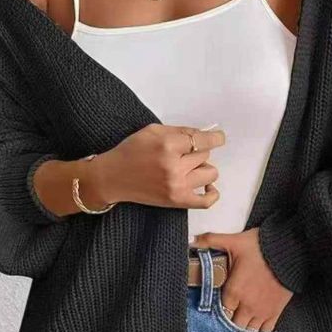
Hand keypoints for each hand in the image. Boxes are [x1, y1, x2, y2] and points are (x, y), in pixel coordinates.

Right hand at [91, 123, 225, 208]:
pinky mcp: (177, 201)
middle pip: (205, 154)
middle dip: (196, 151)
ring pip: (210, 173)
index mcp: (167, 145)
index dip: (215, 138)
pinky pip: (206, 201)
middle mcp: (174, 166)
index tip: (219, 137)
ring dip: (202, 168)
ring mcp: (177, 185)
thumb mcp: (152, 131)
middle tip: (182, 153)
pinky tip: (207, 186)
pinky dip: (212, 193)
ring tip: (188, 167)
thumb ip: (180, 131)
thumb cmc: (130, 152)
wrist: (112, 178)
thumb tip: (205, 133)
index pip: (203, 140)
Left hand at [189, 227, 294, 331]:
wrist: (290, 250)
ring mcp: (262, 311)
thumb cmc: (261, 247)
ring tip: (241, 322)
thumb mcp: (233, 241)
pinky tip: (256, 327)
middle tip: (229, 315)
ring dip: (243, 327)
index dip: (218, 310)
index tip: (217, 307)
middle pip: (232, 324)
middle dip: (230, 320)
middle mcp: (246, 305)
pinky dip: (259, 331)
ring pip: (247, 330)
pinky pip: (265, 331)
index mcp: (233, 291)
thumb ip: (211, 241)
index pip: (220, 311)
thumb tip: (193, 240)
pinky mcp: (276, 312)